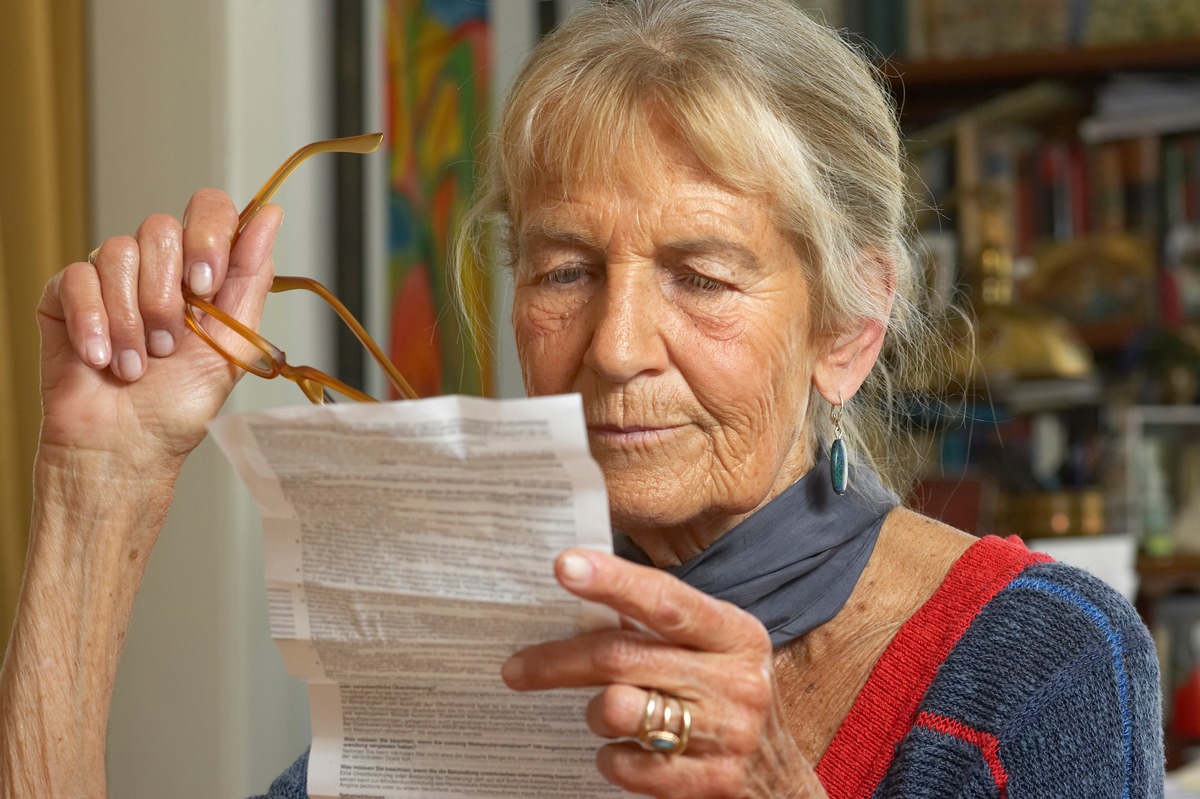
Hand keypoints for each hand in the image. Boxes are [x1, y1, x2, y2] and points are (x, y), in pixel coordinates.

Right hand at [35, 189, 282, 469]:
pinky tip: (101, 358)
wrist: (126, 447)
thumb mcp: (232, 343)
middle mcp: (155, 268)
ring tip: (138, 364)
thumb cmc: (178, 405)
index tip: (205, 284)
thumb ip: (250, 278)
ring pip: (117, 252)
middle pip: (160, 228)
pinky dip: (94, 323)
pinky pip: (77, 278)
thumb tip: (270, 216)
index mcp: (200, 273)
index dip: (208, 234)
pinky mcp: (65, 294)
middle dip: (167, 294)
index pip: (209, 210)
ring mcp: (109, 278)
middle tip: (170, 343)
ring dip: (132, 319)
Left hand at [502, 550, 826, 798]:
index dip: (612, 581)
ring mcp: (725, 734)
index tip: (565, 566)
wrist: (778, 781)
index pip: (664, 600)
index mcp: (734, 633)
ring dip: (592, 712)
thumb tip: (582, 590)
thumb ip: (660, 628)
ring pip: (618, 710)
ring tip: (598, 713)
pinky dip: (611, 757)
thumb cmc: (727, 698)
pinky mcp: (710, 783)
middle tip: (516, 667)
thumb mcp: (712, 652)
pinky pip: (628, 765)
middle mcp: (734, 679)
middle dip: (556, 662)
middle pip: (622, 658)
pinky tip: (621, 751)